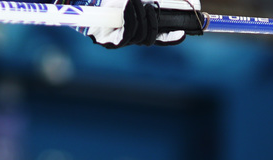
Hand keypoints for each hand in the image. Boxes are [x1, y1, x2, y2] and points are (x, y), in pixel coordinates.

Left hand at [81, 0, 199, 48]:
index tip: (182, 33)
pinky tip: (128, 5)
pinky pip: (127, 34)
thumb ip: (143, 3)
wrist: (90, 3)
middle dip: (152, 22)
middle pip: (149, 38)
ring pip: (139, 36)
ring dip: (139, 16)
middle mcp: (132, 38)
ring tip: (134, 1)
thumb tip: (154, 1)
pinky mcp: (112, 42)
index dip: (171, 38)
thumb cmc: (112, 1)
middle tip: (149, 7)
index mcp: (139, 29)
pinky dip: (130, 18)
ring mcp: (122, 42)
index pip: (159, 38)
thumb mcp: (133, 2)